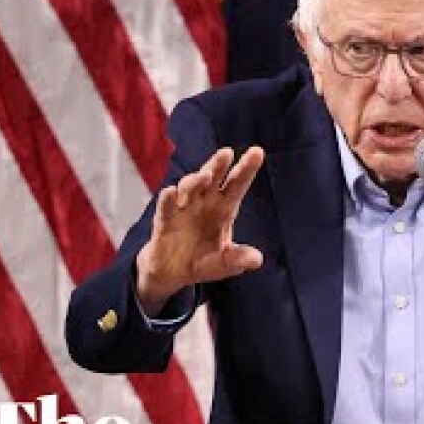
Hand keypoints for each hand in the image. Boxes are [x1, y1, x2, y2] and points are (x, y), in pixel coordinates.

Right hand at [136, 147, 264, 314]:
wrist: (174, 272)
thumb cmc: (203, 261)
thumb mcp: (225, 263)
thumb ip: (238, 258)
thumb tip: (257, 260)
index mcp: (224, 208)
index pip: (237, 184)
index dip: (246, 169)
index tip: (258, 151)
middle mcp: (205, 202)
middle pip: (213, 178)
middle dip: (218, 164)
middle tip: (226, 153)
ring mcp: (184, 208)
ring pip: (189, 187)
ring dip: (195, 181)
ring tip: (205, 176)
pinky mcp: (165, 220)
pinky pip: (166, 207)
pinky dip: (168, 199)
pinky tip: (171, 192)